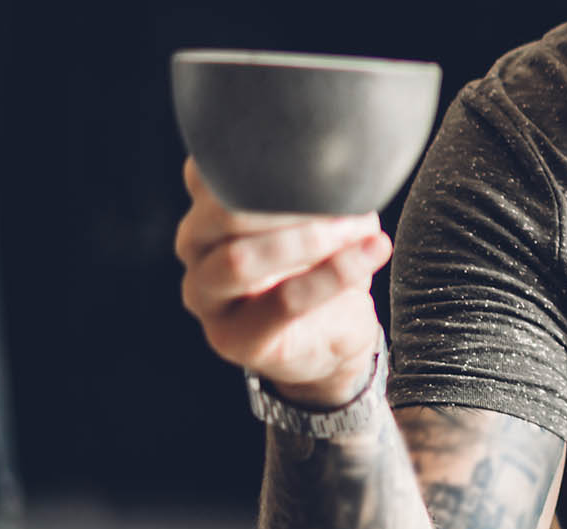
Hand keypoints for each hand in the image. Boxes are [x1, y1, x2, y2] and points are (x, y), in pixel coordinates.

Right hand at [174, 158, 392, 407]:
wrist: (331, 340)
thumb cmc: (320, 266)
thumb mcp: (319, 214)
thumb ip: (316, 183)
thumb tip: (352, 155)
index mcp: (208, 206)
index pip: (212, 166)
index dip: (264, 155)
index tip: (321, 151)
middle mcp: (194, 245)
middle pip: (223, 210)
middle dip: (291, 199)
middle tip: (348, 194)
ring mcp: (205, 295)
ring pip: (240, 260)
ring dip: (309, 240)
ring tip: (361, 227)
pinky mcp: (233, 337)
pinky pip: (284, 302)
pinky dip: (334, 275)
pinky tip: (372, 252)